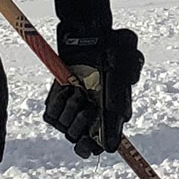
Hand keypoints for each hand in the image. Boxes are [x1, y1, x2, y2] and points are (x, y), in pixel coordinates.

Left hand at [44, 26, 142, 155]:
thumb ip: (125, 88)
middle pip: (85, 145)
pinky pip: (52, 116)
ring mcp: (73, 112)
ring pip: (67, 130)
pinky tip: (65, 88)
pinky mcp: (55, 105)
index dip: (103, 144)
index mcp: (114, 114)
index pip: (108, 142)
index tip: (100, 141)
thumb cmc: (111, 46)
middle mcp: (94, 117)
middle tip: (89, 108)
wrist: (85, 33)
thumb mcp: (126, 62)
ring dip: (72, 111)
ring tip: (77, 90)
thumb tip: (122, 117)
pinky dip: (57, 104)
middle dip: (85, 128)